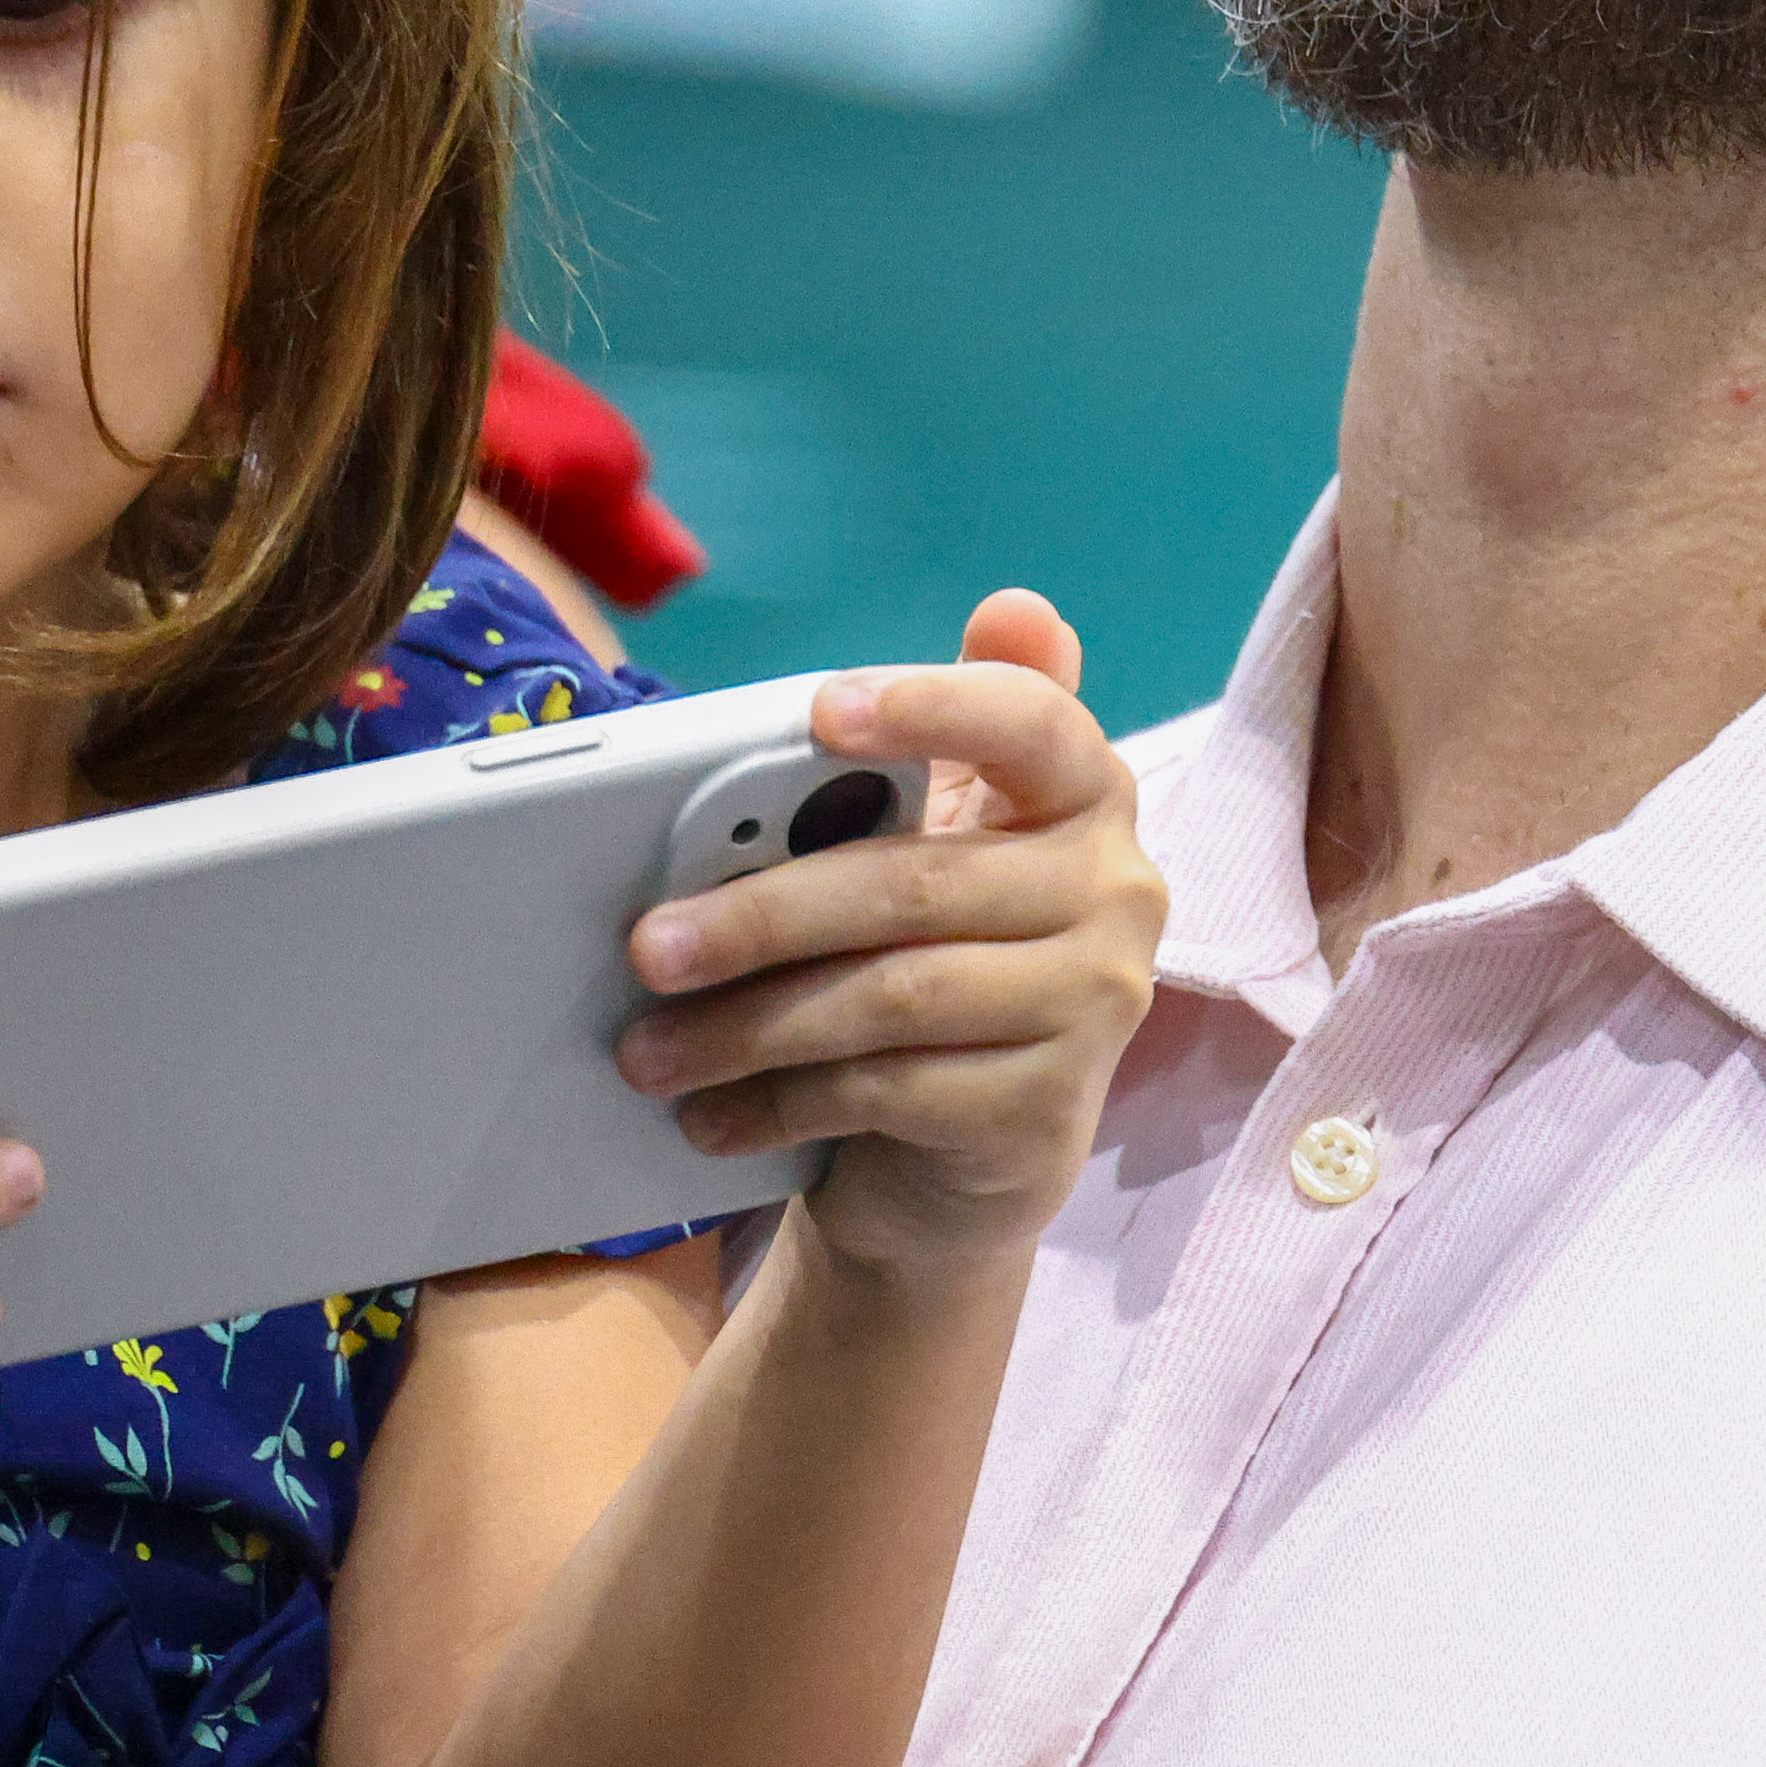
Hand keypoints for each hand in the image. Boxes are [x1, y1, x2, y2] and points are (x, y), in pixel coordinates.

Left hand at [611, 592, 1164, 1289]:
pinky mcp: (1047, 1114)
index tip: (821, 710)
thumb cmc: (927, 965)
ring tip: (651, 1048)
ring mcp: (1093, 1007)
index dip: (933, 706)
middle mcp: (1116, 891)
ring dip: (749, 1025)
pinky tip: (714, 1113)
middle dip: (764, 913)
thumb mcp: (918, 852)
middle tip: (649, 945)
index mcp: (1082, 791)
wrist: (965, 1162)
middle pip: (918, 881)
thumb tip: (987, 604)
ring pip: (893, 997)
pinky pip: (890, 1092)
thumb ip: (912, 756)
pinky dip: (781, 1102)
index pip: (1032, 720)